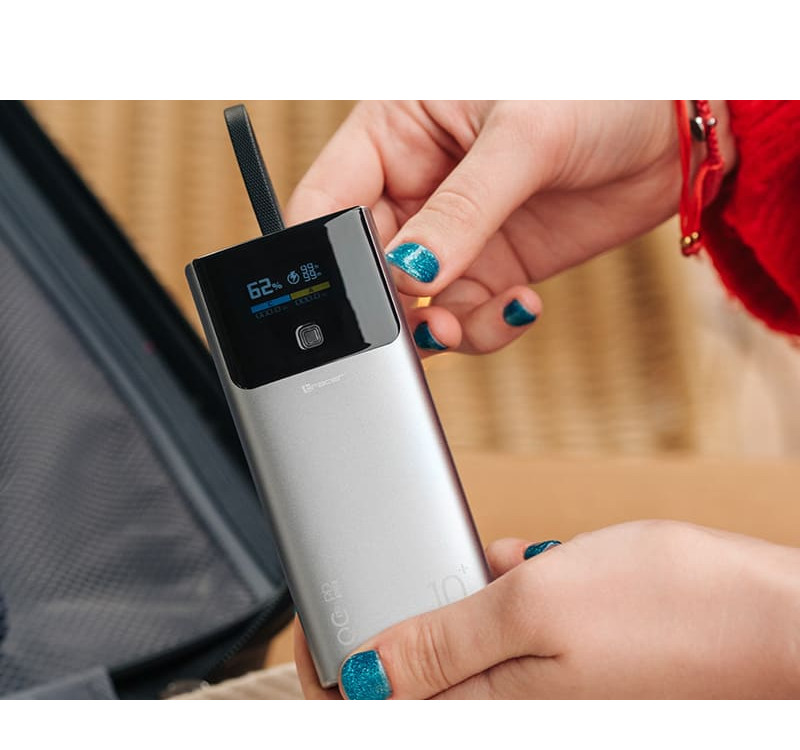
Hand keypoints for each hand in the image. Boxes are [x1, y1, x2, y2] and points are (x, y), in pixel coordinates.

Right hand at [285, 101, 735, 356]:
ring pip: (413, 302)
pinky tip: (519, 307)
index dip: (321, 251)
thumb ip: (462, 210)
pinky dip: (485, 328)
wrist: (673, 129)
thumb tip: (411, 274)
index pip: (327, 199)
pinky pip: (466, 315)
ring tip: (462, 323)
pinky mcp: (493, 267)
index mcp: (395, 132)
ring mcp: (454, 233)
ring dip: (433, 327)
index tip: (343, 295)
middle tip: (413, 320)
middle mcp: (416, 187)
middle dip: (383, 301)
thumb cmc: (599, 88)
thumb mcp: (522, 137)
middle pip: (364, 263)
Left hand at [294, 522, 799, 698]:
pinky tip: (509, 560)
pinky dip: (496, 599)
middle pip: (413, 688)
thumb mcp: (537, 609)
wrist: (786, 622)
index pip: (377, 713)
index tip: (312, 623)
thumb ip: (444, 644)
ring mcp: (547, 694)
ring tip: (442, 566)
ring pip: (460, 658)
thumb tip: (365, 677)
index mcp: (491, 717)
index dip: (330, 672)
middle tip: (375, 577)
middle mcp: (515, 718)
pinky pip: (510, 639)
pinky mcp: (575, 667)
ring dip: (445, 610)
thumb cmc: (676, 612)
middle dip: (385, 632)